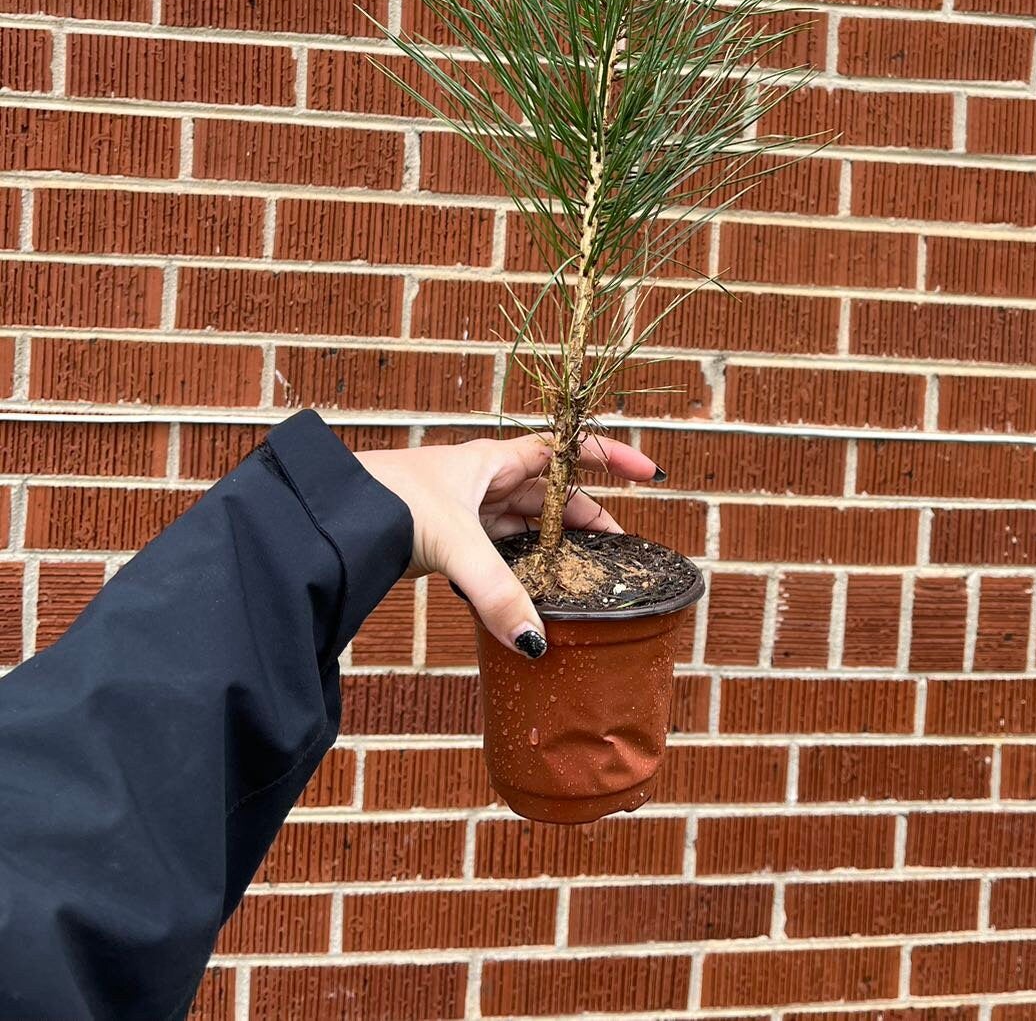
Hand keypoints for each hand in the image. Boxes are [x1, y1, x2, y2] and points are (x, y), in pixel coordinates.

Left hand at [354, 431, 659, 656]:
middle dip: (590, 516)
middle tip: (622, 547)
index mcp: (494, 459)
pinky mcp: (446, 542)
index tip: (650, 472)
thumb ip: (497, 593)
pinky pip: (499, 551)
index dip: (611, 458)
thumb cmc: (387, 502)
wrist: (327, 517)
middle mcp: (484, 479)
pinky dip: (521, 568)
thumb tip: (536, 642)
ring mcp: (465, 510)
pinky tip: (533, 590)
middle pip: (553, 494)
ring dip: (555, 545)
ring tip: (587, 572)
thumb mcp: (454, 544)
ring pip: (527, 524)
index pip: (567, 450)